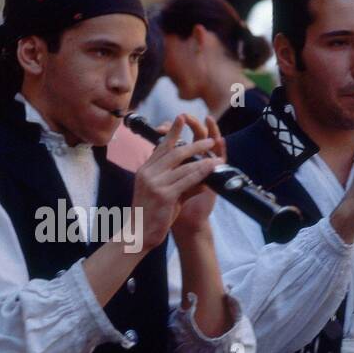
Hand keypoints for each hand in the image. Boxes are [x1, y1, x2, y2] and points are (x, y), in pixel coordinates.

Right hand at [131, 113, 217, 252]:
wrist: (138, 235)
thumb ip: (177, 182)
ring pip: (183, 165)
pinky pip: (187, 180)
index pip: (161, 147)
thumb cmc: (151, 215)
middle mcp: (148, 174)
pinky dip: (201, 173)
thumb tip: (199, 175)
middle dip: (194, 144)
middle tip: (209, 140)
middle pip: (174, 152)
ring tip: (215, 156)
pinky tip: (211, 169)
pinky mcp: (164, 195)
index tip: (181, 117)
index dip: (172, 132)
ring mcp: (155, 184)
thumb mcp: (162, 193)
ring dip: (202, 159)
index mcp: (145, 171)